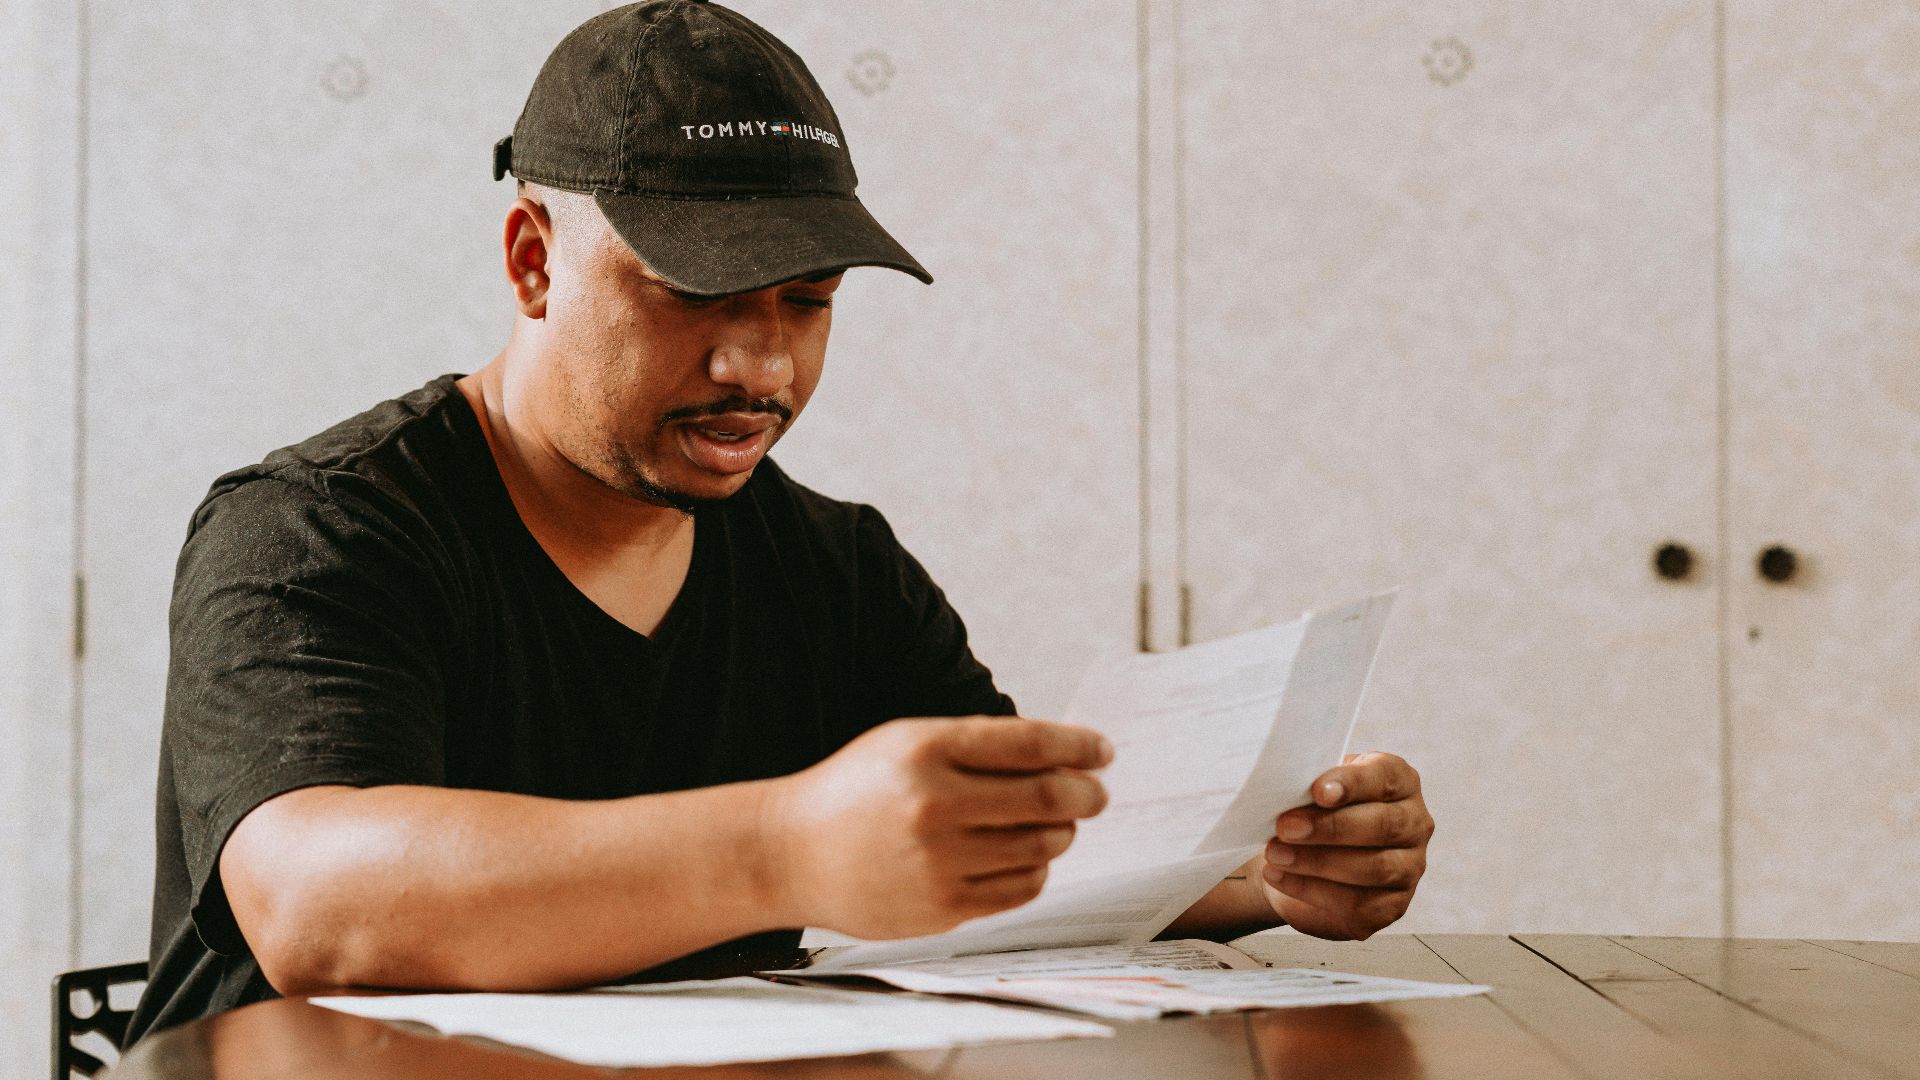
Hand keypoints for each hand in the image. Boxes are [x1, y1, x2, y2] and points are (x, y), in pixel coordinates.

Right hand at [768, 716, 1110, 939]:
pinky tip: (1026, 857)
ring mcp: (938, 860)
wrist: (791, 853)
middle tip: (1095, 793)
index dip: (1079, 747)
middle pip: (1048, 798)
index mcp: (926, 749)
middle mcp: (934, 804)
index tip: (1102, 751)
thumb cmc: (857, 791)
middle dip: (1086, 794)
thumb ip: (977, 745)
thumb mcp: (907, 742)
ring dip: (1063, 834)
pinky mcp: (942, 907)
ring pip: (1041, 846)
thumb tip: (1061, 757)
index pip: (1030, 745)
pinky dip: (1036, 869)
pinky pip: (1021, 888)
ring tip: (1056, 825)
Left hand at [1260, 751, 1431, 939]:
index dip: (1353, 783)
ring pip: (1373, 867)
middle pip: (1383, 825)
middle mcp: (1414, 824)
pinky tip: (1281, 877)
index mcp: (1401, 784)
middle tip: (1285, 827)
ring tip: (1276, 854)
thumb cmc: (1314, 812)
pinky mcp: (1391, 906)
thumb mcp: (1315, 789)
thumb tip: (1292, 789)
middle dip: (1330, 827)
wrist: (1301, 857)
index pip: (1386, 777)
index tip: (1318, 792)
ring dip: (1317, 861)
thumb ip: (1314, 785)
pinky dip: (1312, 890)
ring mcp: (1408, 868)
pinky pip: (1357, 903)